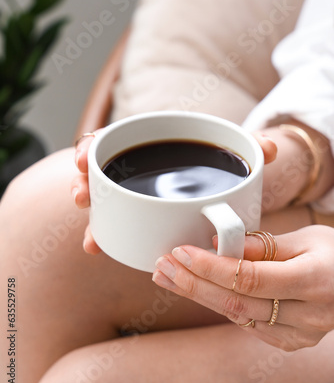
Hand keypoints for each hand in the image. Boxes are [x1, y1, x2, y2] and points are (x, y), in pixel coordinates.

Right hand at [70, 131, 276, 254]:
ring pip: (104, 198)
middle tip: (81, 193)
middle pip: (101, 168)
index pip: (113, 137)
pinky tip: (99, 246)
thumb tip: (269, 150)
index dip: (93, 145)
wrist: (232, 188)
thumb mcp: (236, 151)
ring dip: (92, 213)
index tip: (85, 155)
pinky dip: (104, 233)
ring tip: (89, 231)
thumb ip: (249, 146)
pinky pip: (116, 222)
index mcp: (155, 141)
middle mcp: (139, 166)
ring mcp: (138, 192)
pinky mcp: (140, 216)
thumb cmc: (226, 163)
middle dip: (84, 180)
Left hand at [153, 225, 333, 349]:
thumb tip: (220, 243)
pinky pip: (247, 323)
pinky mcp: (290, 341)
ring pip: (238, 316)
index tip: (181, 252)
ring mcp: (299, 333)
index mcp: (313, 281)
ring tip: (170, 277)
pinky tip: (199, 290)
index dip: (211, 267)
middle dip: (193, 284)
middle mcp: (307, 314)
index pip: (249, 278)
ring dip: (199, 296)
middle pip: (236, 303)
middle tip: (163, 267)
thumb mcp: (308, 237)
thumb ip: (264, 244)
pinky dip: (221, 305)